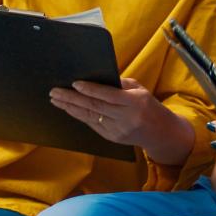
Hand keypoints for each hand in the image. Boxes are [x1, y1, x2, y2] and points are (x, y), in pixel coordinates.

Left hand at [49, 78, 192, 164]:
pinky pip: (92, 124)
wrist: (160, 133)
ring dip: (70, 108)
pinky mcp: (112, 138)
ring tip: (56, 100)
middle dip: (72, 98)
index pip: (108, 95)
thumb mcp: (139, 90)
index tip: (74, 83)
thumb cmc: (149, 105)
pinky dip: (79, 115)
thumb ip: (119, 84)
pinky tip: (69, 108)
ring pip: (90, 117)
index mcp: (134, 102)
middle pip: (94, 106)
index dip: (90, 89)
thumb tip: (95, 78)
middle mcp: (125, 117)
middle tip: (55, 91)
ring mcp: (118, 130)